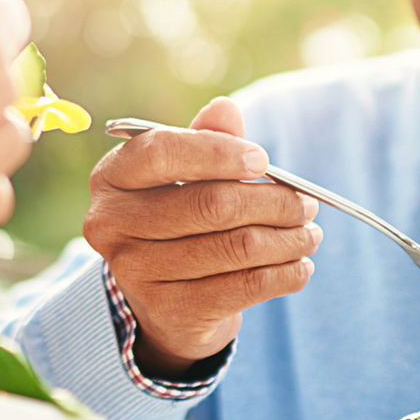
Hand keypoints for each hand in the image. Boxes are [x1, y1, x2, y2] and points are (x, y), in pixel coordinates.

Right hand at [83, 97, 320, 377]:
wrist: (165, 301)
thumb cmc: (178, 219)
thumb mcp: (185, 175)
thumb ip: (205, 139)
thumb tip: (225, 108)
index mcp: (111, 178)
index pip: (160, 153)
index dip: (217, 152)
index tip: (263, 160)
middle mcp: (111, 224)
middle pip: (209, 204)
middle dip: (272, 202)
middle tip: (307, 204)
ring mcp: (135, 272)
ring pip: (235, 247)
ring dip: (287, 239)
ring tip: (309, 233)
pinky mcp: (168, 311)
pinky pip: (243, 287)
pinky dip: (283, 274)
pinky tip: (300, 267)